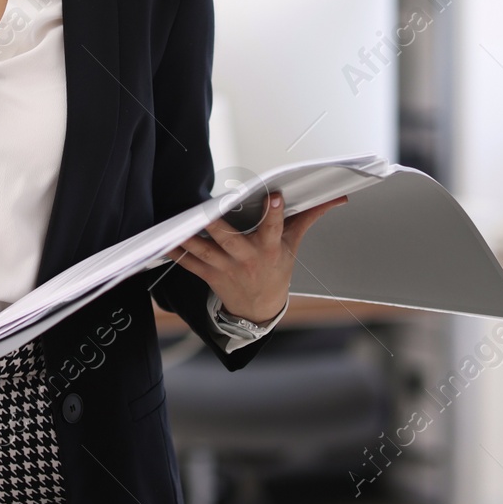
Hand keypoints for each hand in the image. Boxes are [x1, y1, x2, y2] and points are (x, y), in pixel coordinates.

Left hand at [171, 192, 347, 323]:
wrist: (259, 308)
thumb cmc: (276, 270)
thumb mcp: (293, 244)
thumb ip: (310, 217)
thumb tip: (337, 198)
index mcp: (269, 248)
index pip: (275, 228)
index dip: (275, 212)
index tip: (275, 196)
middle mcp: (247, 258)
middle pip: (231, 240)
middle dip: (219, 227)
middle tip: (209, 210)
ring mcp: (226, 267)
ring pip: (206, 251)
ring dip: (190, 239)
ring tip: (178, 224)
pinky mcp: (210, 274)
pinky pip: (190, 263)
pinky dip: (177, 253)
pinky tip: (166, 241)